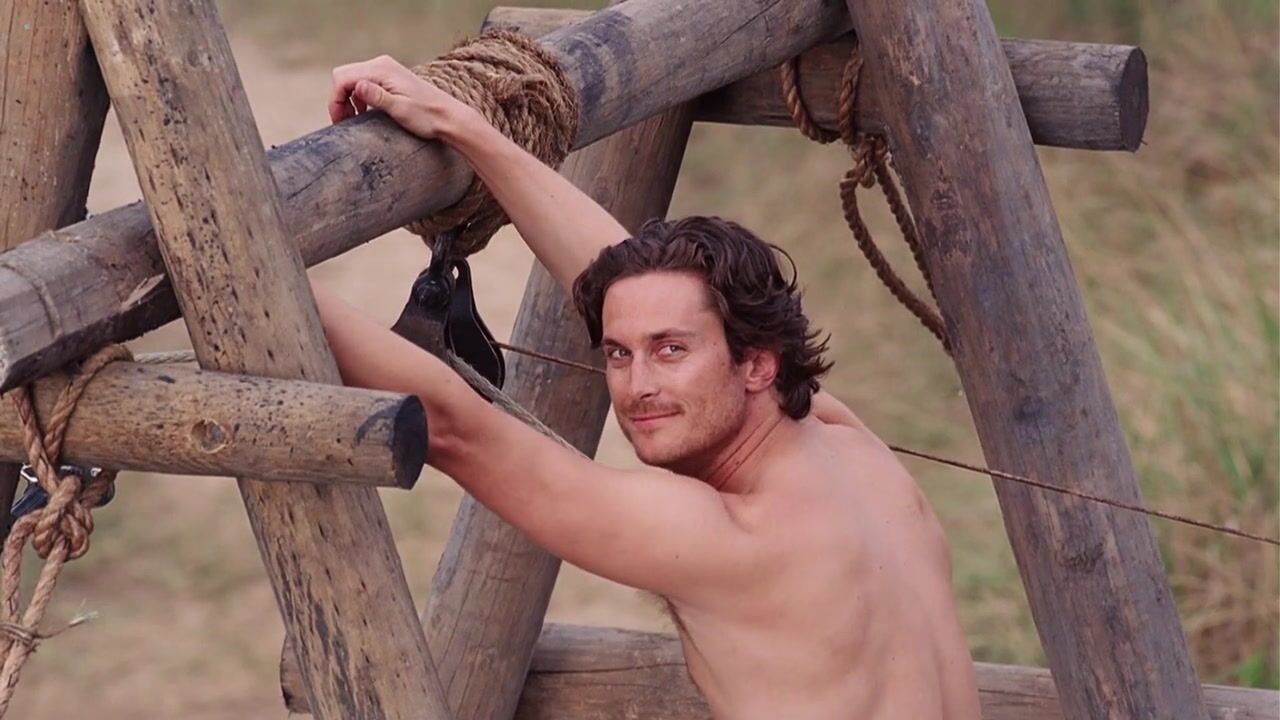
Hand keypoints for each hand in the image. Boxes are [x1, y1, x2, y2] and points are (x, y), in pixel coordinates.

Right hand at [329, 55, 472, 138]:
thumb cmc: (427, 116)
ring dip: (348, 98)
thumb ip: (377, 97)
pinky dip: (358, 97)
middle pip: (344, 75)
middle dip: (339, 98)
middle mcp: (381, 64)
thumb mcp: (400, 109)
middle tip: (345, 121)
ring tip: (353, 119)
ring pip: (353, 79)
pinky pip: (364, 82)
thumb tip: (357, 86)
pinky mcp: (390, 78)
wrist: (449, 117)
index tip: (340, 121)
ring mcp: (386, 69)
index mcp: (382, 69)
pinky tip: (364, 112)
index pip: (343, 77)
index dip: (335, 99)